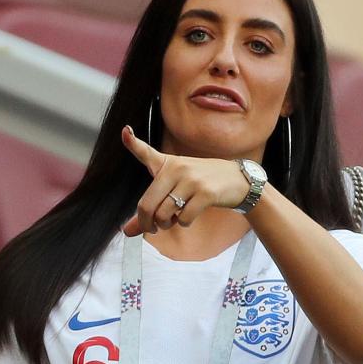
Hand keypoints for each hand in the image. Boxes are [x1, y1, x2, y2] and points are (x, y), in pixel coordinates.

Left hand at [121, 126, 250, 234]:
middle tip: (153, 228)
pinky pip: (183, 218)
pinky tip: (189, 216)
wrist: (237, 181)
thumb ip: (150, 210)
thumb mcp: (175, 189)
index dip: (132, 142)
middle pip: (148, 204)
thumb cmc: (201, 184)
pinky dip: (183, 223)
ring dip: (166, 224)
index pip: (146, 152)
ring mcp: (192, 180)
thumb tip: (127, 232)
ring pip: (164, 214)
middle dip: (147, 223)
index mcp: (167, 164)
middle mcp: (177, 169)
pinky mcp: (205, 193)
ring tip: (173, 220)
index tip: (125, 131)